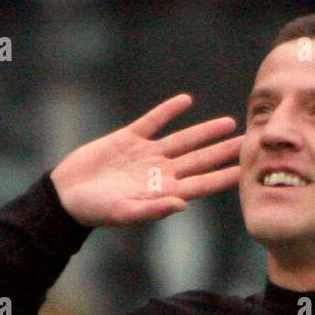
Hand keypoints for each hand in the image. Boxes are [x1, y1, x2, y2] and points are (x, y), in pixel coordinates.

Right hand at [50, 93, 241, 227]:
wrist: (68, 193)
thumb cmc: (96, 210)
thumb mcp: (125, 213)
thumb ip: (154, 210)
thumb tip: (183, 204)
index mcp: (163, 192)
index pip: (200, 184)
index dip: (222, 177)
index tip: (244, 170)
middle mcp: (160, 173)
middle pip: (198, 160)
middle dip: (221, 152)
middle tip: (246, 142)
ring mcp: (146, 155)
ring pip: (182, 140)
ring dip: (204, 132)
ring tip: (227, 123)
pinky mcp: (128, 138)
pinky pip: (153, 121)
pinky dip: (168, 111)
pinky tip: (186, 101)